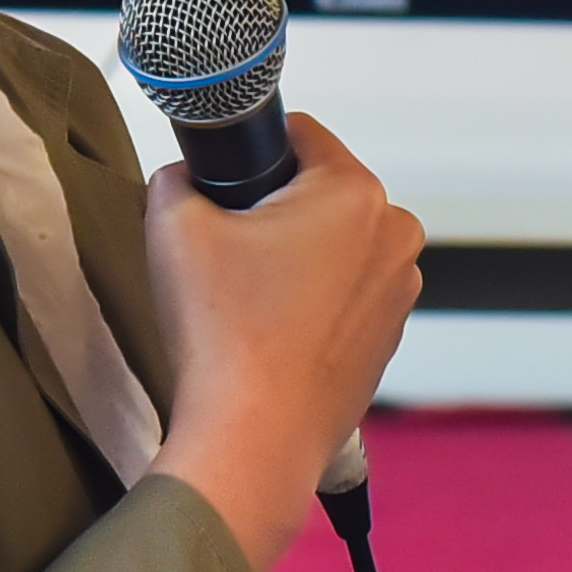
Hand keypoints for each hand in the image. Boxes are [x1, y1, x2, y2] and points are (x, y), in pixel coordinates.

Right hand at [140, 119, 419, 568]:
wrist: (254, 438)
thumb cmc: (227, 339)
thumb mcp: (173, 225)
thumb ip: (176, 177)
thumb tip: (185, 178)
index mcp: (356, 193)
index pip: (300, 132)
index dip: (251, 150)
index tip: (224, 184)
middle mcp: (394, 236)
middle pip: (319, 192)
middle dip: (274, 210)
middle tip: (227, 253)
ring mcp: (398, 291)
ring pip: (332, 245)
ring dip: (294, 258)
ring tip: (247, 300)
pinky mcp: (388, 337)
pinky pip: (342, 295)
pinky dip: (310, 303)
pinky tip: (270, 330)